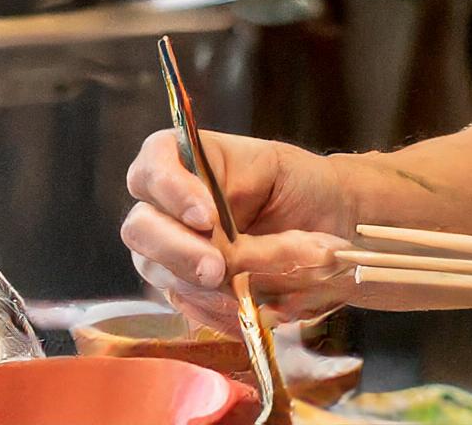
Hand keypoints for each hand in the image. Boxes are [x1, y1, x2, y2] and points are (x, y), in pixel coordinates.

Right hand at [121, 129, 356, 330]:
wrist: (332, 222)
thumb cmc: (303, 184)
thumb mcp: (278, 168)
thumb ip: (235, 189)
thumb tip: (207, 230)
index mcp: (190, 163)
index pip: (152, 165)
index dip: (169, 190)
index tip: (206, 216)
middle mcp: (169, 208)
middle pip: (140, 228)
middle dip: (178, 251)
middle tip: (217, 268)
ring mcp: (173, 252)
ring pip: (159, 273)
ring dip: (203, 284)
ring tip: (249, 286)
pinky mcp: (188, 290)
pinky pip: (186, 305)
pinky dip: (215, 309)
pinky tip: (245, 307)